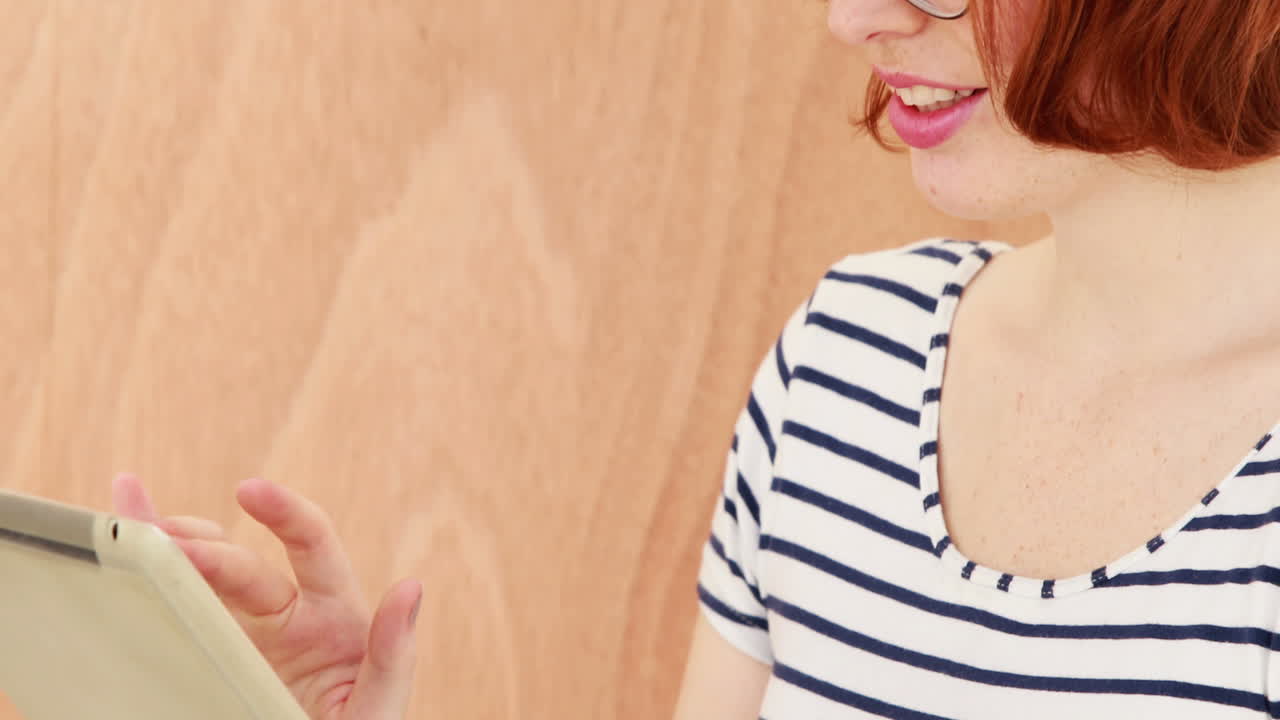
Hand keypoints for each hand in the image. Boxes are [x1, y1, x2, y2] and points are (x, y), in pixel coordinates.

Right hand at [112, 474, 421, 719]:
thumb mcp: (380, 705)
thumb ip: (392, 653)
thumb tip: (410, 588)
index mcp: (333, 615)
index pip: (313, 544)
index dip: (285, 512)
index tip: (249, 492)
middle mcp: (286, 613)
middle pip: (240, 565)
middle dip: (204, 549)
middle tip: (163, 546)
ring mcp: (243, 631)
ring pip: (202, 571)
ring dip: (167, 542)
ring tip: (132, 526)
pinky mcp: (208, 653)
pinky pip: (176, 600)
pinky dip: (150, 562)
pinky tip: (123, 515)